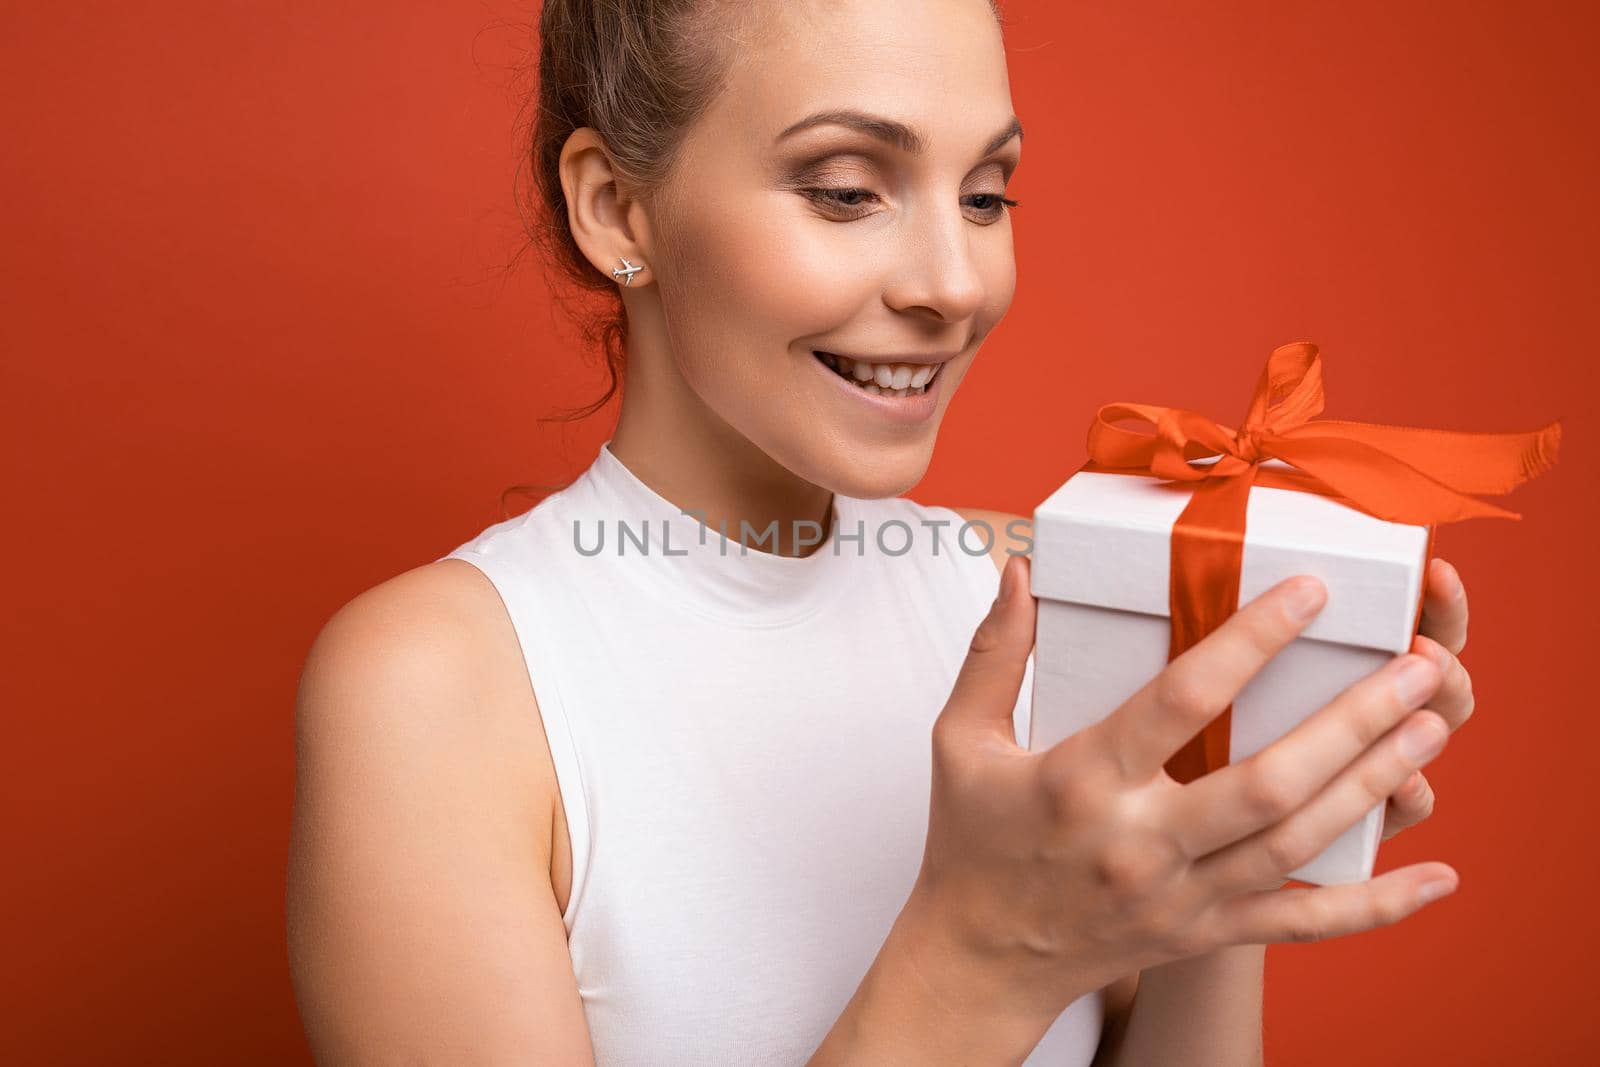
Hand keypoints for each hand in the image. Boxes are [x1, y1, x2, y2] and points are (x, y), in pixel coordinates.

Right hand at [908, 553, 1457, 1024]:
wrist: (980, 959)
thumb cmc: (972, 841)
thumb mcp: (961, 740)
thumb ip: (994, 654)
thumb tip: (1018, 570)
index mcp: (1081, 780)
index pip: (1179, 702)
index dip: (1251, 643)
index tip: (1311, 593)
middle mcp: (1140, 843)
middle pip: (1267, 782)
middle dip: (1353, 721)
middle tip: (1418, 665)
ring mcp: (1179, 898)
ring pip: (1296, 844)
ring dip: (1373, 785)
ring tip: (1432, 727)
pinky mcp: (1204, 935)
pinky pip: (1302, 924)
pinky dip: (1376, 907)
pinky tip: (1437, 878)